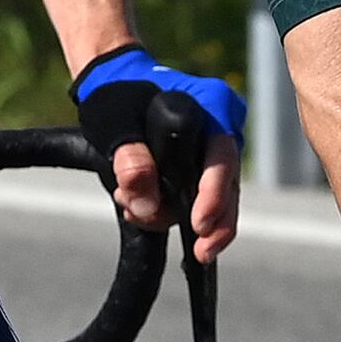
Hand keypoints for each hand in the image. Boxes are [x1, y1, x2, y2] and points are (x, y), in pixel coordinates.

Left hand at [74, 47, 247, 265]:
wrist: (111, 88)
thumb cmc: (117, 95)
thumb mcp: (115, 120)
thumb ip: (129, 157)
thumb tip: (145, 203)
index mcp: (214, 107)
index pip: (223, 157)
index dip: (215, 195)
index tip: (199, 224)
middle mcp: (221, 132)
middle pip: (229, 186)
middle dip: (214, 223)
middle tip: (201, 253)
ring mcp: (210, 155)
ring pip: (213, 200)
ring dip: (175, 216)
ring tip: (136, 212)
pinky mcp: (196, 172)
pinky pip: (194, 201)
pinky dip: (168, 212)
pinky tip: (139, 210)